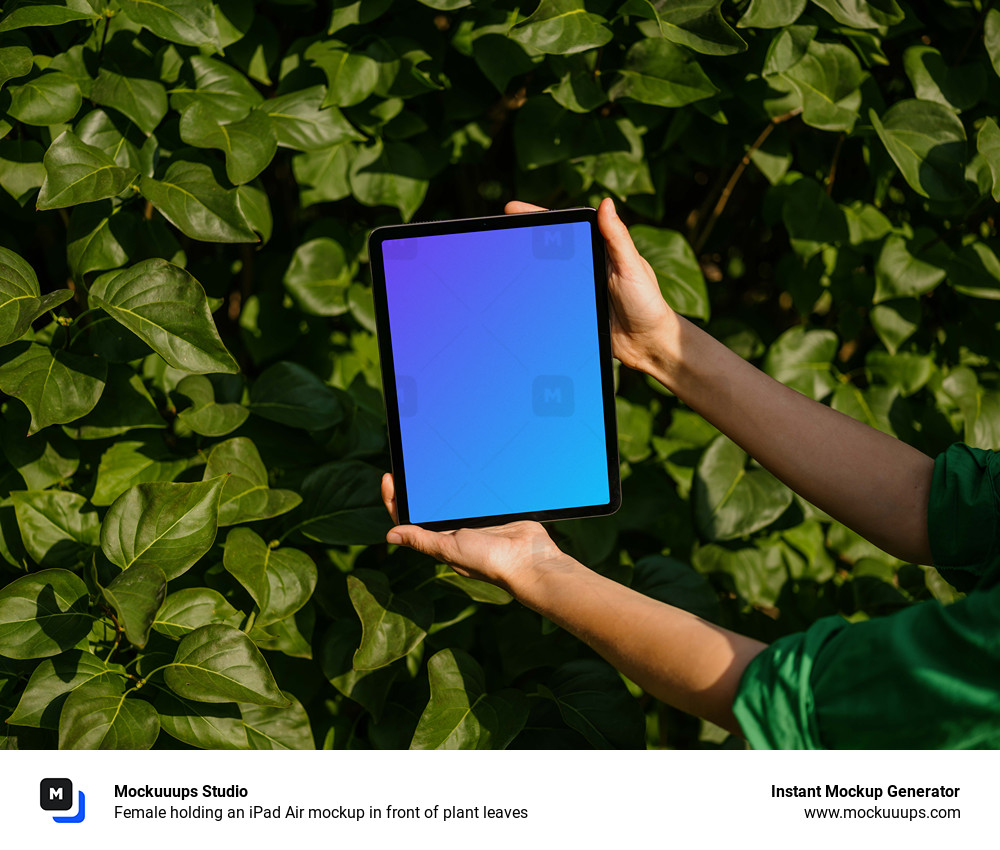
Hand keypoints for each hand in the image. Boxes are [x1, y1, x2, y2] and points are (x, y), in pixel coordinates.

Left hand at [380, 473, 573, 594]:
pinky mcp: (491, 511)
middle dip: (415, 485)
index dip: (395, 499)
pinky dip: (468, 482)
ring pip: (450, 497)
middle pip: (427, 505)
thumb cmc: (490, 561)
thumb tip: (389, 536)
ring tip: (430, 460)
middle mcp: (453, 531)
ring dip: (442, 482)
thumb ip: (422, 540)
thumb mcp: (450, 548)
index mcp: (439, 540)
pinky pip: (474, 494)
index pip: (408, 519)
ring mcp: (472, 520)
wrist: (529, 559)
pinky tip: (463, 466)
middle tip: (408, 461)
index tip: (390, 477)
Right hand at [505, 197, 674, 372]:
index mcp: (599, 250)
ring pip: (546, 275)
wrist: (648, 344)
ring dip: (525, 269)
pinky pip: (549, 302)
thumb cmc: (647, 303)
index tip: (515, 209)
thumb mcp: (631, 267)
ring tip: (501, 259)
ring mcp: (578, 290)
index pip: (565, 228)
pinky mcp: (575, 311)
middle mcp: (587, 267)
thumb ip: (617, 238)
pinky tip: (514, 296)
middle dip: (523, 238)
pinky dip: (533, 298)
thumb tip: (606, 203)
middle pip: (549, 249)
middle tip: (499, 230)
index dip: (539, 217)